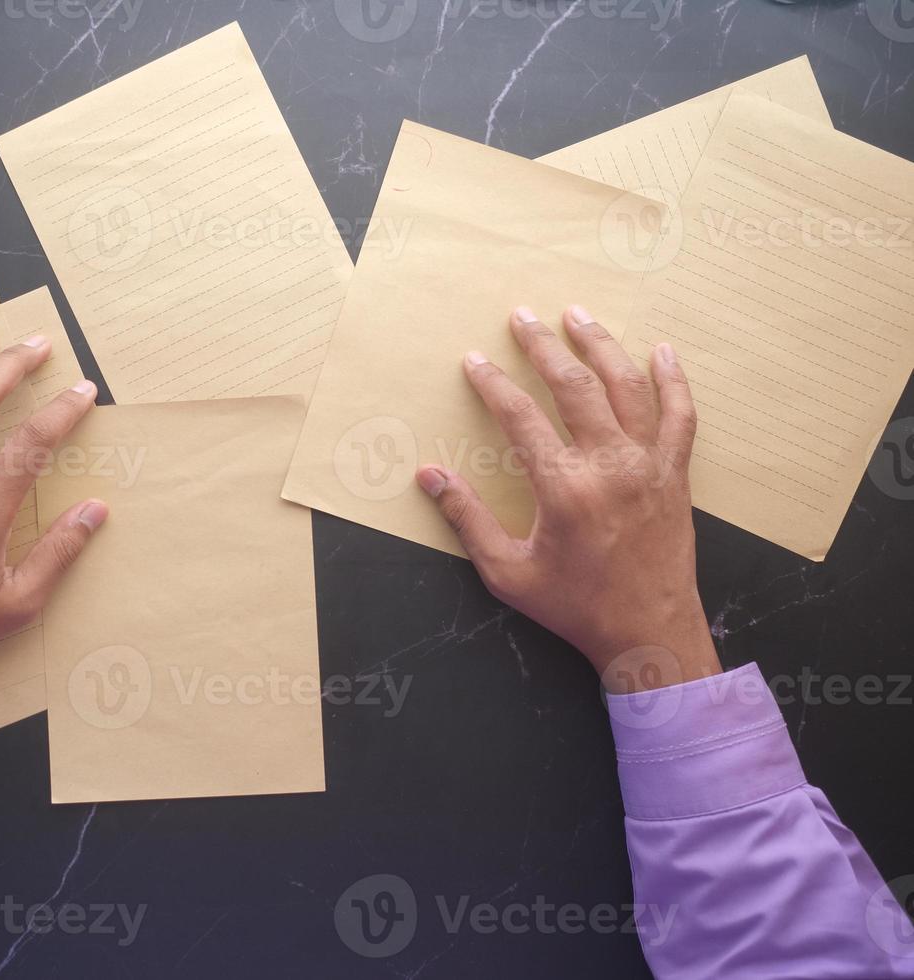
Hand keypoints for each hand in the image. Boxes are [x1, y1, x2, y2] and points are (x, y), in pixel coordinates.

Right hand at [418, 305, 720, 692]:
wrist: (649, 633)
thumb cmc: (575, 606)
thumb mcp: (507, 572)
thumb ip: (467, 519)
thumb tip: (428, 476)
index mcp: (564, 488)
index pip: (520, 417)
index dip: (492, 384)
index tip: (474, 360)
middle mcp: (610, 465)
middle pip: (574, 386)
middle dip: (542, 346)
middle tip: (522, 317)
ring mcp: (649, 465)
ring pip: (626, 387)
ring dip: (600, 345)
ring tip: (578, 315)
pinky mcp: (676, 474)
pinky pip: (679, 415)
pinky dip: (673, 380)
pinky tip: (661, 353)